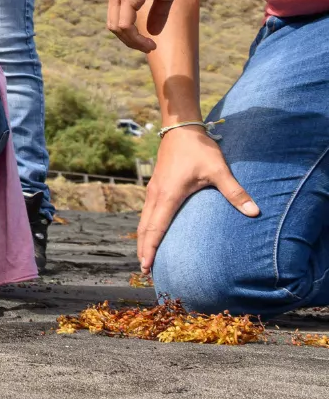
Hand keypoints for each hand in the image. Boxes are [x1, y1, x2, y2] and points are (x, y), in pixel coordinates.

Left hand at [106, 0, 194, 51]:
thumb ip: (156, 13)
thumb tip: (152, 32)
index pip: (115, 19)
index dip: (129, 35)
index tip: (147, 44)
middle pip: (113, 26)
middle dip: (130, 41)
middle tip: (148, 48)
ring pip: (118, 28)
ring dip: (133, 42)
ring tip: (150, 47)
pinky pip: (125, 25)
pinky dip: (136, 38)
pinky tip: (150, 43)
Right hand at [135, 124, 257, 272]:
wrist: (181, 128)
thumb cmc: (199, 149)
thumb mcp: (219, 170)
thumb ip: (235, 192)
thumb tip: (255, 213)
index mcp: (168, 196)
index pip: (156, 228)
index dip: (151, 249)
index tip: (147, 266)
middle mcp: (156, 195)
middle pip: (145, 228)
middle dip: (144, 249)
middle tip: (146, 270)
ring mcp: (153, 190)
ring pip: (144, 220)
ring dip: (143, 239)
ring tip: (145, 256)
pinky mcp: (156, 186)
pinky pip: (147, 212)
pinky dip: (147, 227)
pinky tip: (152, 231)